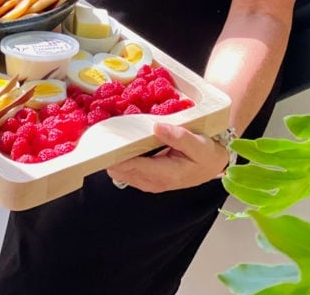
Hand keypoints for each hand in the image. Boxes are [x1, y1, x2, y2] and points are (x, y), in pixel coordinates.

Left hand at [106, 123, 228, 192]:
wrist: (212, 165)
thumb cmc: (206, 155)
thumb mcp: (199, 144)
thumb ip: (180, 137)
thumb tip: (157, 127)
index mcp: (163, 175)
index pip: (131, 166)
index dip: (114, 154)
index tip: (102, 139)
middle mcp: (151, 182)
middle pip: (120, 170)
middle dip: (109, 153)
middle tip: (97, 130)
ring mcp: (147, 181)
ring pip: (119, 171)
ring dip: (112, 155)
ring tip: (102, 134)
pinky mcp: (145, 177)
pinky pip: (125, 169)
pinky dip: (118, 156)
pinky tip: (116, 141)